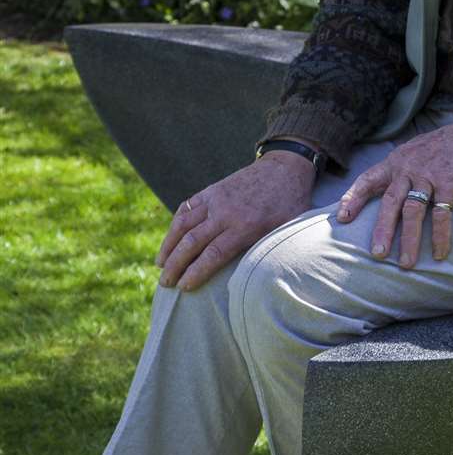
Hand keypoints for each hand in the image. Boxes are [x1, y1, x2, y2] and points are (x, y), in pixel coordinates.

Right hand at [156, 150, 316, 290]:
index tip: (183, 287)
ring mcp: (216, 199)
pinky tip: (170, 239)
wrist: (286, 166)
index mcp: (246, 226)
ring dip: (168, 246)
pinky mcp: (212, 190)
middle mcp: (226, 213)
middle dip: (175, 265)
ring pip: (183, 224)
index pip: (213, 254)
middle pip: (193, 242)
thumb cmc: (291, 203)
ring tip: (160, 264)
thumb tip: (265, 278)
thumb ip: (272, 249)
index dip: (195, 272)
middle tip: (166, 283)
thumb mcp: (288, 229)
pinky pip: (187, 207)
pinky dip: (175, 224)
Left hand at [336, 102, 452, 266]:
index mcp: (398, 160)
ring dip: (408, 240)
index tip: (341, 217)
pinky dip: (440, 236)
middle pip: (389, 202)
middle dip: (381, 229)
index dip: (353, 198)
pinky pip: (441, 215)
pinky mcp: (450, 184)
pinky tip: (438, 253)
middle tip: (376, 254)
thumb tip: (392, 187)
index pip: (368, 179)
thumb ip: (405, 166)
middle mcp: (409, 168)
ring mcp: (429, 176)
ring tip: (405, 263)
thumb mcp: (420, 149)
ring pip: (412, 212)